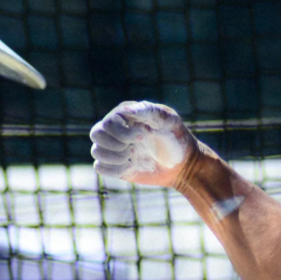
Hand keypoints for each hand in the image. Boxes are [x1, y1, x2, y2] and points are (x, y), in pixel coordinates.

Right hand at [89, 101, 206, 186]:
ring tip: (133, 156)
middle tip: (134, 148)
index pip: (108, 122)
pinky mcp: (117, 166)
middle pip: (96, 134)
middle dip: (115, 144)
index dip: (121, 133)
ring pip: (96, 152)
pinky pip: (100, 168)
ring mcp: (116, 148)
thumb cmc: (177, 138)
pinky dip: (113, 169)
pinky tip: (130, 166)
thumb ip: (149, 111)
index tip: (143, 136)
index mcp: (125, 115)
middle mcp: (117, 130)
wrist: (184, 165)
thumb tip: (126, 110)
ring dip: (115, 157)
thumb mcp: (168, 120)